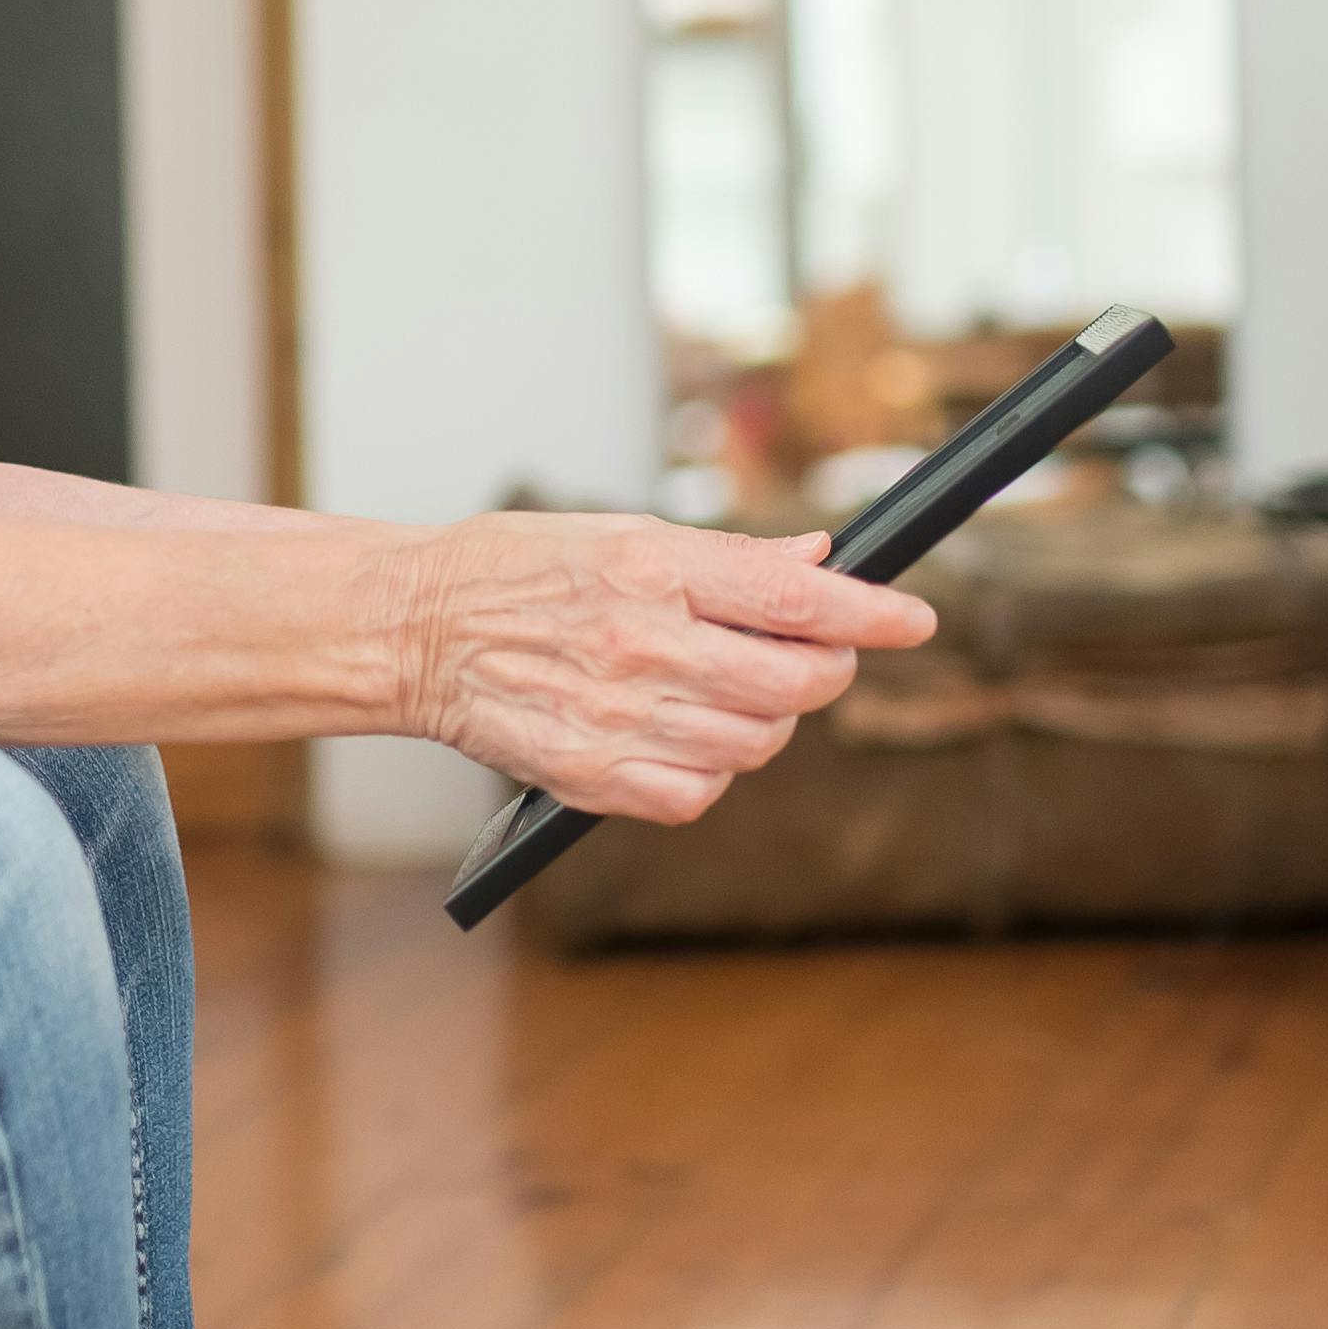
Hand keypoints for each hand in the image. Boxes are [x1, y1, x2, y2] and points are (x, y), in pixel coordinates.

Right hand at [392, 515, 937, 823]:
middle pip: (790, 684)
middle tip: (816, 657)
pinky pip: (696, 796)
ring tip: (732, 694)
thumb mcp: (621, 532)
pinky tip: (686, 739)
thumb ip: (727, 556)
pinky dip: (712, 774)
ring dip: (768, 725)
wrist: (412, 631)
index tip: (915, 620)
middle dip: (826, 672)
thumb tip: (819, 561)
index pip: (794, 600)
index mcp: (653, 568)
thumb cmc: (512, 572)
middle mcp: (642, 645)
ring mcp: (618, 717)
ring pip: (754, 746)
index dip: (870, 615)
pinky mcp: (592, 778)